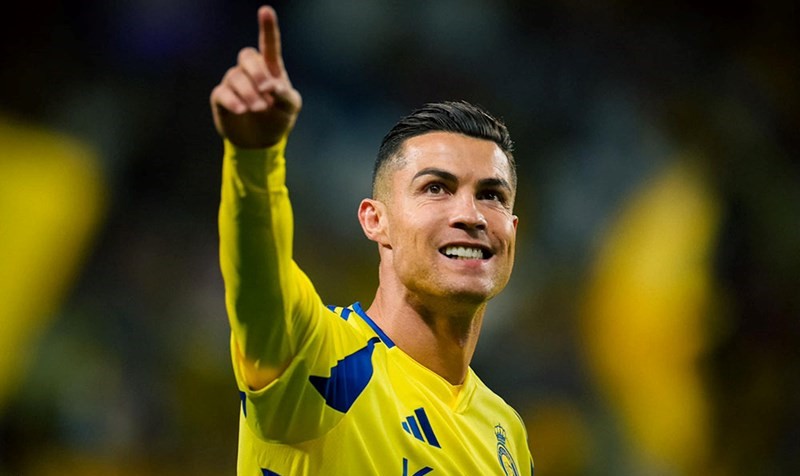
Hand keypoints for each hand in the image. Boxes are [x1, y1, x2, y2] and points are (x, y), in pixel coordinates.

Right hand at [210, 6, 301, 147]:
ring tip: (259, 108)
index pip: (269, 45)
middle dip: (257, 71)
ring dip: (249, 93)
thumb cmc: (278, 118)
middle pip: (247, 56)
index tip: (265, 11)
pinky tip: (242, 110)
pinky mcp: (221, 97)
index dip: (267, 28)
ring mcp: (234, 83)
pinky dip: (234, 101)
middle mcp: (251, 71)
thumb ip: (286, 96)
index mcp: (271, 69)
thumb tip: (272, 87)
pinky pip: (223, 92)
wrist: (260, 141)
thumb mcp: (290, 108)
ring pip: (235, 76)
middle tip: (266, 91)